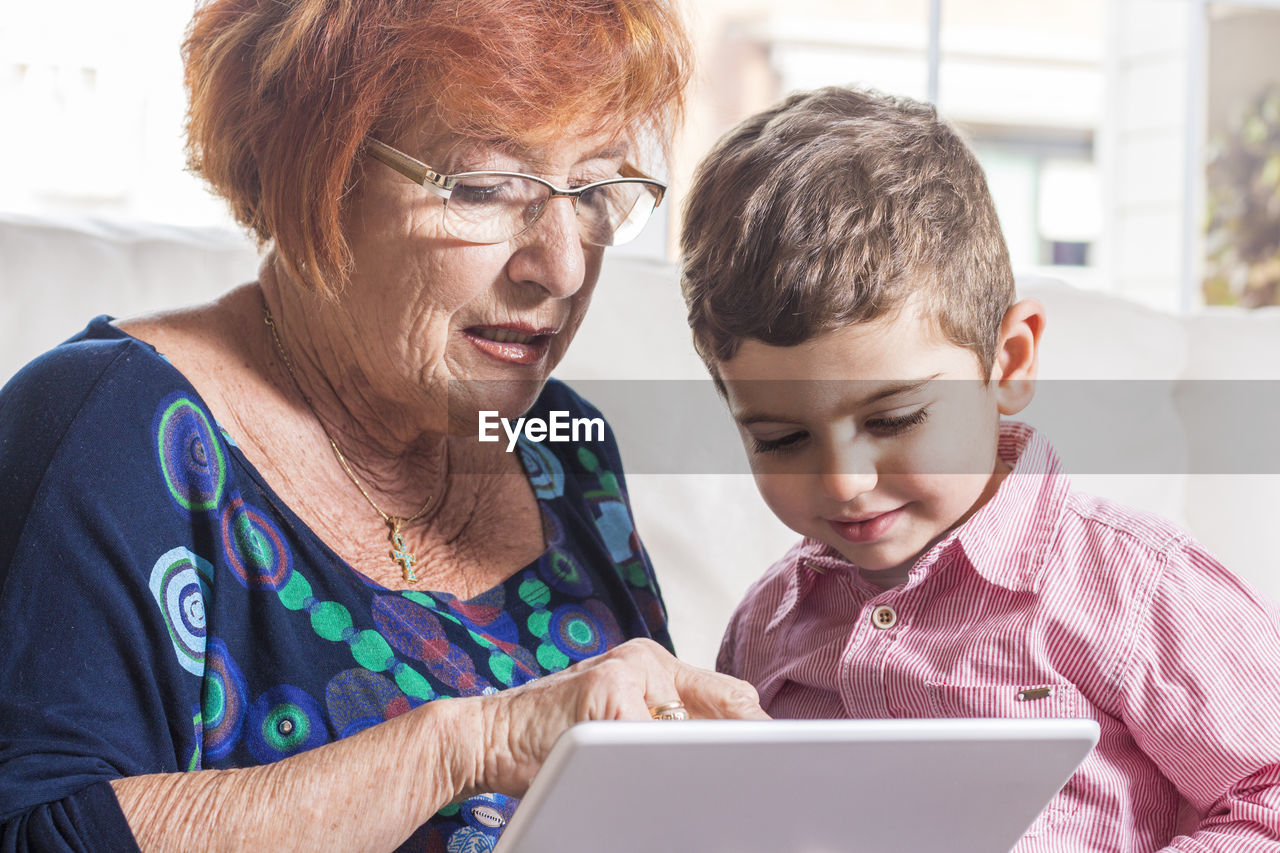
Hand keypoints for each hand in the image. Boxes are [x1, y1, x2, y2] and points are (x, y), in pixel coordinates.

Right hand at [462, 638, 768, 797]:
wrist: (485, 735)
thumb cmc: (550, 740)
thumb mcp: (615, 721)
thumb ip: (663, 726)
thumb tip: (728, 757)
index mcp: (650, 664)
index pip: (728, 694)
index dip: (757, 731)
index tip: (783, 763)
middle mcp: (643, 660)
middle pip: (728, 703)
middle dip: (746, 746)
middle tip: (764, 782)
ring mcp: (624, 673)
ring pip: (694, 728)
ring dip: (707, 765)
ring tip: (724, 793)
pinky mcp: (605, 695)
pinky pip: (653, 743)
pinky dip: (663, 774)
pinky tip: (660, 790)